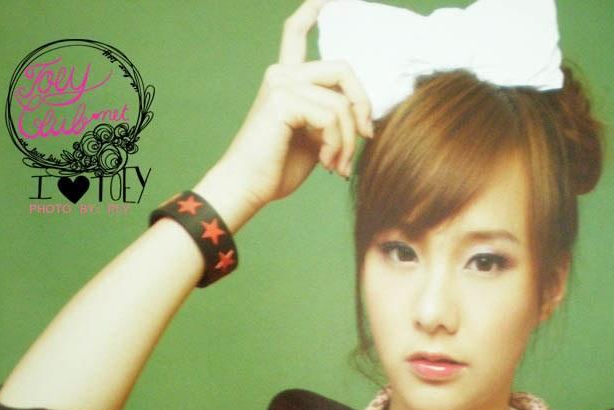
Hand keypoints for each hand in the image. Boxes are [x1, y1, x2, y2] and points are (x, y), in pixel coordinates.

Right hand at [199, 0, 372, 218]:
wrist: (247, 189)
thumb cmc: (277, 168)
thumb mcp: (314, 139)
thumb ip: (333, 119)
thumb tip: (366, 120)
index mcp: (286, 80)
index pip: (295, 33)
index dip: (312, 12)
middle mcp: (282, 74)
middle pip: (343, 69)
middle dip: (363, 106)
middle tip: (365, 138)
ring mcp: (281, 83)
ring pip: (341, 103)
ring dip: (348, 141)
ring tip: (338, 166)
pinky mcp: (282, 99)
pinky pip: (331, 116)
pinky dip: (337, 145)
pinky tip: (328, 164)